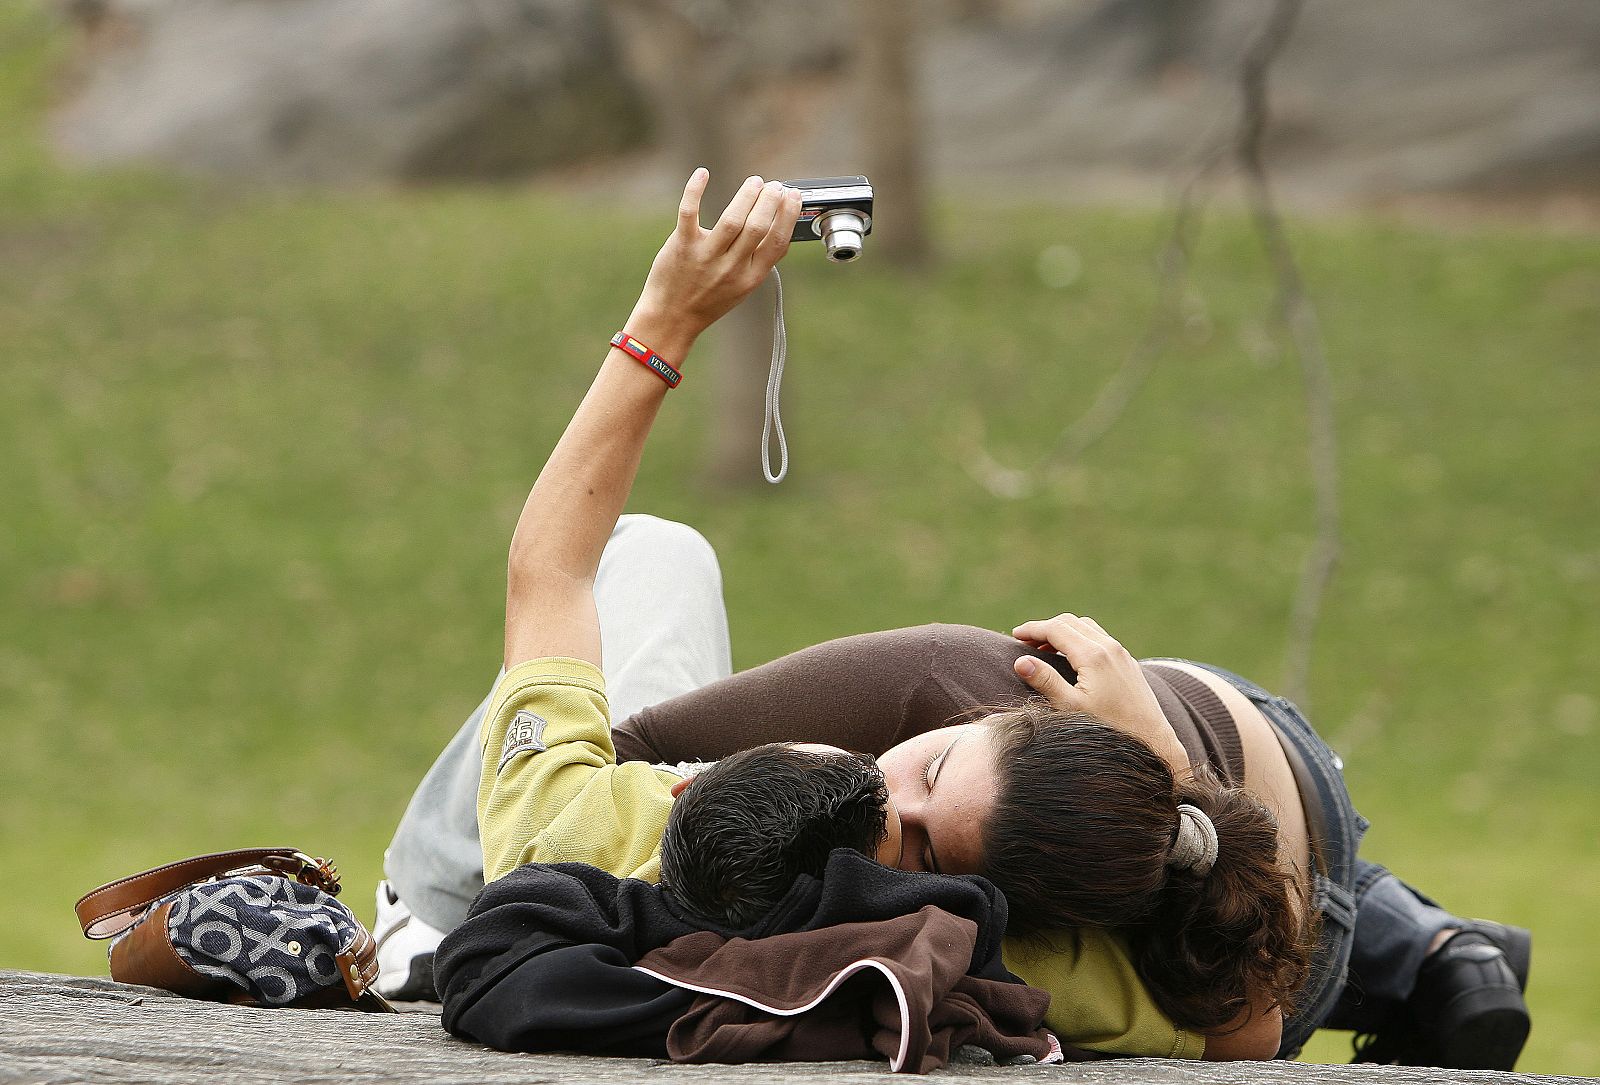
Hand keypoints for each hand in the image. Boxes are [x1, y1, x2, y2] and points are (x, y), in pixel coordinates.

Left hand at [628, 171, 801, 357]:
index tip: (793, 196)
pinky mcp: (682, 247)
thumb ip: (759, 260)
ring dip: (746, 195)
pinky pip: (689, 212)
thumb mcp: (743, 287)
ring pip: (731, 219)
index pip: (777, 243)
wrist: (671, 318)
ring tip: (755, 182)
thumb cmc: (708, 300)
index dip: (788, 216)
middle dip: (769, 200)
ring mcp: (706, 257)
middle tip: (773, 186)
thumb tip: (780, 227)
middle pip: (756, 227)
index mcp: (750, 278)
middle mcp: (731, 268)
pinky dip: (695, 190)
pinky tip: (703, 174)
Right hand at [1011, 613, 1171, 746]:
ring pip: (1086, 627)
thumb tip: (1021, 661)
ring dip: (1063, 631)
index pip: (1056, 629)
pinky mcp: (1128, 662)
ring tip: (1044, 648)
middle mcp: (1109, 647)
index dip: (1032, 629)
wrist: (1152, 740)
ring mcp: (1121, 653)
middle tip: (1025, 641)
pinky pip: (1100, 637)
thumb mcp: (1071, 707)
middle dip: (1045, 628)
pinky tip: (1072, 657)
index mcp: (1093, 655)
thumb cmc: (1109, 729)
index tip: (1014, 636)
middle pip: (1070, 622)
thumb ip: (1046, 681)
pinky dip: (1079, 638)